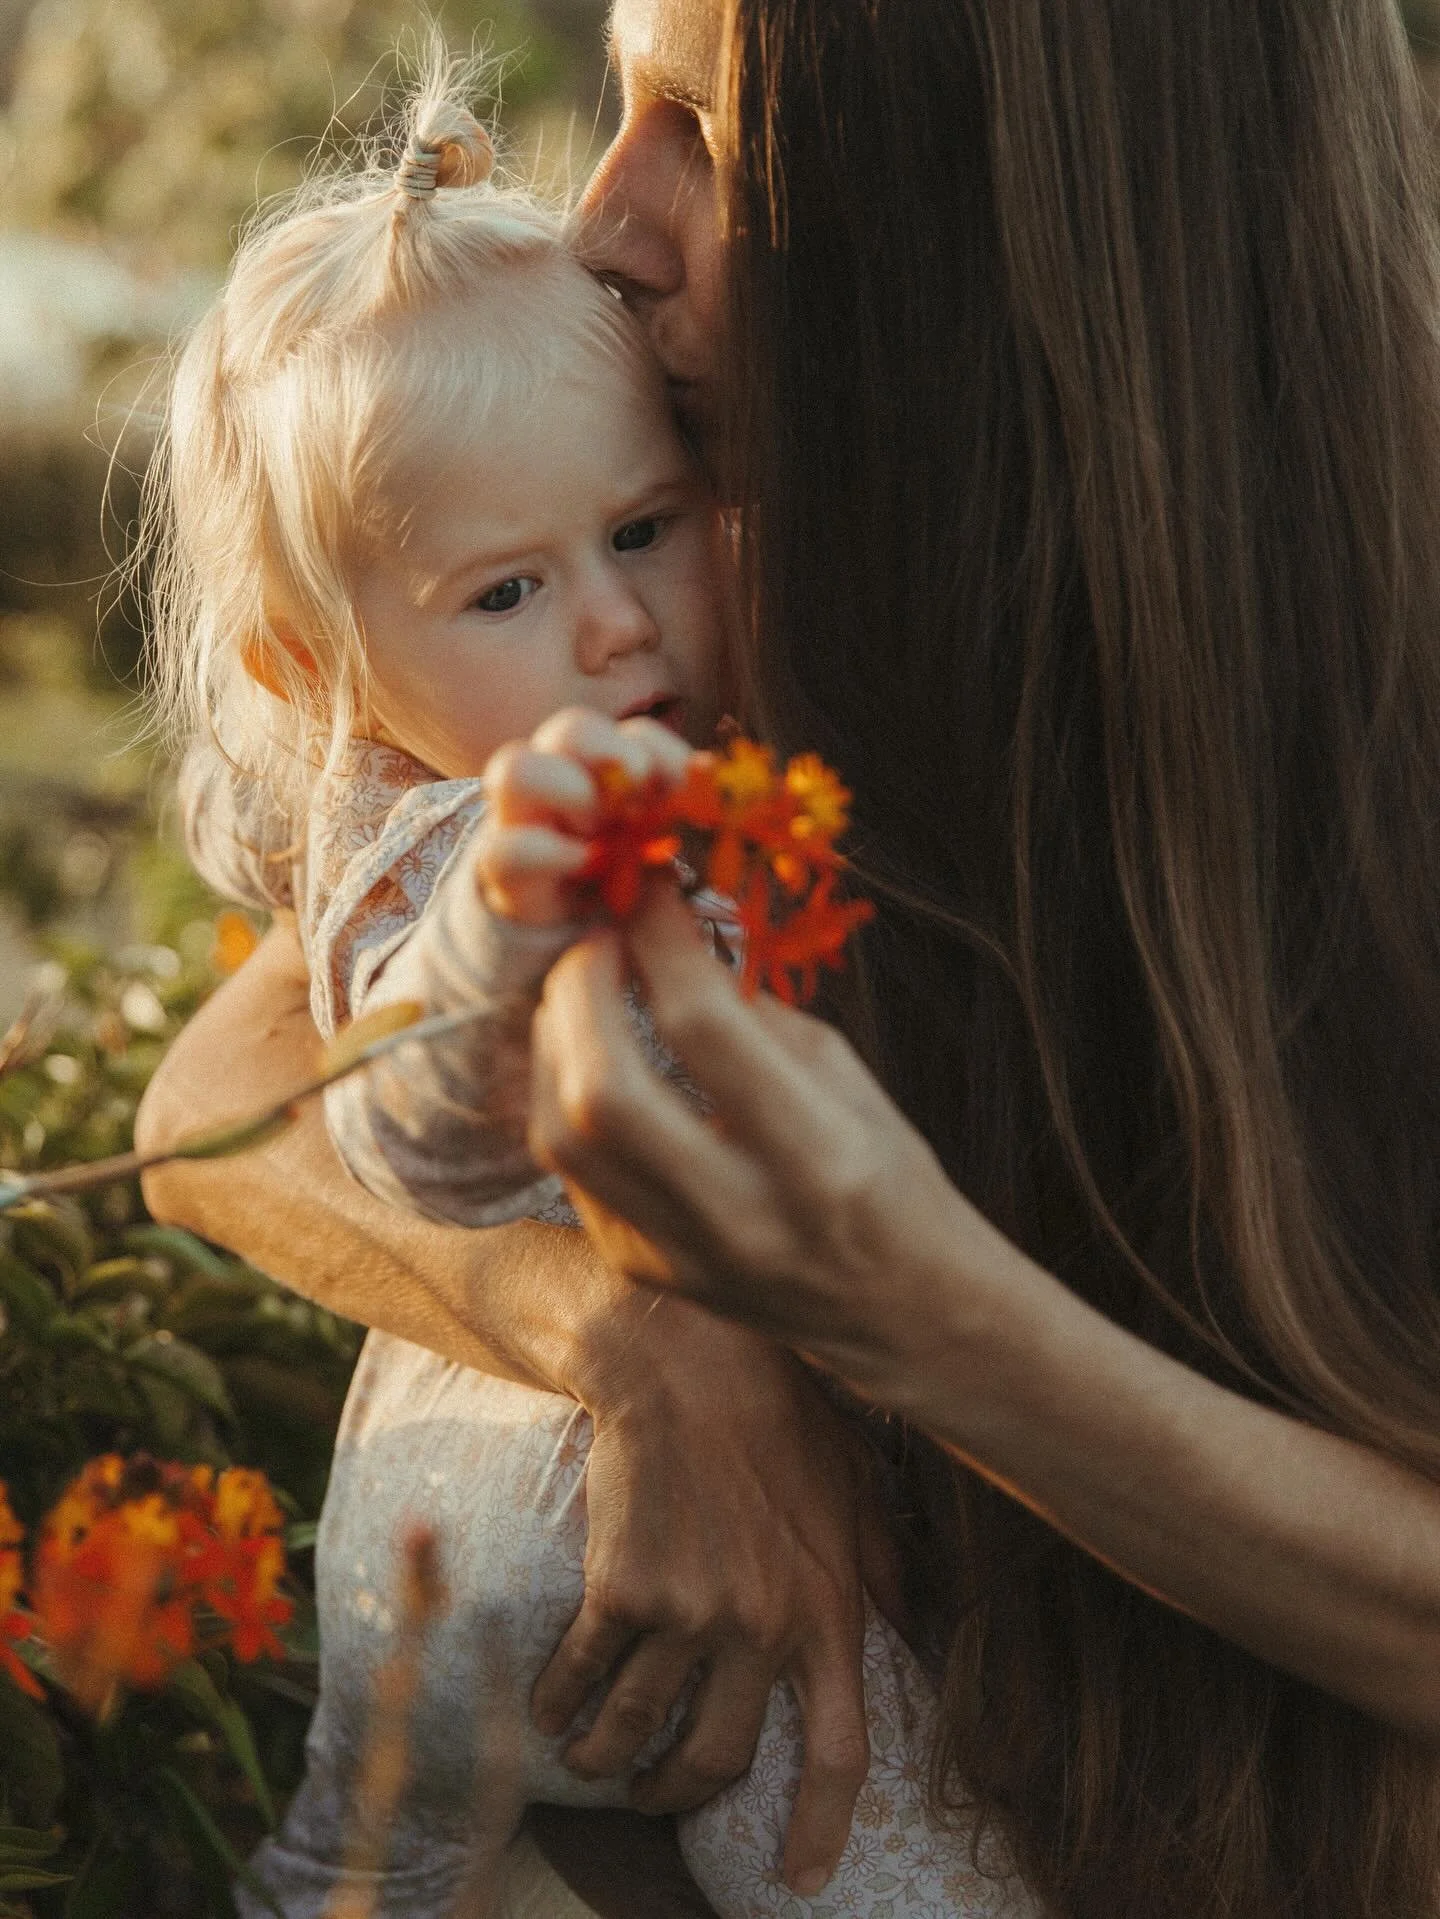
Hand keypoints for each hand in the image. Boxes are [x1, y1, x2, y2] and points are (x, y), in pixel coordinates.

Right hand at [476, 707, 693, 925]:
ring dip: (567, 792)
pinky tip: (585, 868)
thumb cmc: (628, 882)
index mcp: (608, 772)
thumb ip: (679, 815)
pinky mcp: (501, 871)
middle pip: (569, 729)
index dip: (661, 748)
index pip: (632, 732)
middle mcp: (559, 781)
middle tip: (641, 798)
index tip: (689, 784)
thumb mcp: (663, 848)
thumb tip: (707, 775)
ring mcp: (521, 822)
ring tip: (600, 833)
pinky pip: (503, 847)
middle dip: (610, 753)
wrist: (578, 946)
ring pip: (515, 769)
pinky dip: (548, 854)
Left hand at [527, 884, 984, 1400]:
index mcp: (816, 1157)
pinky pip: (572, 1170)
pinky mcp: (637, 1268)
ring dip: (556, 1043)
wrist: (897, 1308)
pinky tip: (590, 1058)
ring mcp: (678, 1253)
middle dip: (583, 990)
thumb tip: (666, 934)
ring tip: (584, 993)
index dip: (660, 941)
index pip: (704, 1027)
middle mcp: (739, 1215)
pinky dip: (567, 1096)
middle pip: (606, 1089)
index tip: (648, 891)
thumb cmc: (885, 1175)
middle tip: (597, 939)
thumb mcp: (843, 1077)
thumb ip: (748, 1012)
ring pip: (564, 1134)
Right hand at [532, 1292, 895, 1897]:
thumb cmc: (782, 1419)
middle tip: (656, 1793)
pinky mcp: (621, 1588)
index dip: (822, 1826)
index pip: (839, 1751)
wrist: (689, 1366)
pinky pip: (583, 1675)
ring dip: (606, 1758)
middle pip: (717, 1759)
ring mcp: (688, 1611)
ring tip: (589, 1758)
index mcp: (828, 1612)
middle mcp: (760, 1627)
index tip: (799, 1879)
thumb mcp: (855, 1491)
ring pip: (635, 1729)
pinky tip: (550, 1711)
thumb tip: (918, 1627)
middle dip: (677, 1793)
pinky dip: (560, 1704)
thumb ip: (886, 1569)